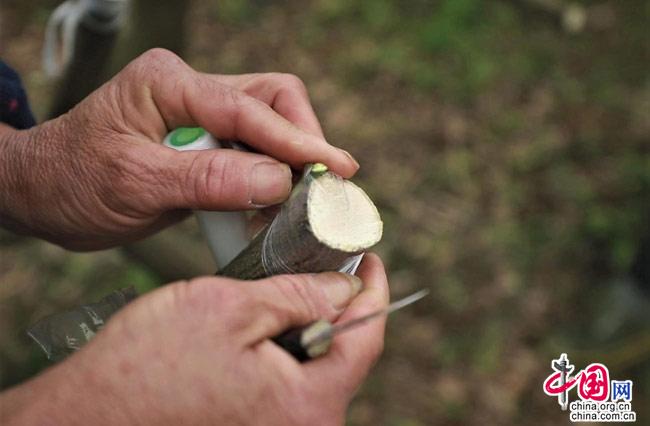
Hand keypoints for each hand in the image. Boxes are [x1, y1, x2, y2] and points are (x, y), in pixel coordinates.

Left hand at [0, 48, 358, 249]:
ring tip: (297, 205)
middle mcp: (190, 88)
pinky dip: (270, 176)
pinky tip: (269, 206)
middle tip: (323, 188)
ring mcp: (200, 112)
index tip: (338, 168)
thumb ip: (207, 180)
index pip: (248, 108)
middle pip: (272, 99)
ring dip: (290, 162)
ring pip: (269, 123)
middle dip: (304, 141)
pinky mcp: (205, 139)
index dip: (298, 141)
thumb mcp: (135, 185)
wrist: (43, 193)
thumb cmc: (73, 184)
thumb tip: (277, 181)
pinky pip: (253, 149)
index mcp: (168, 83)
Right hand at [0, 254, 388, 424]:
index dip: (373, 291)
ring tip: (279, 293)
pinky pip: (286, 386)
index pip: (367, 338)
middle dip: (335, 308)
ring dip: (303, 328)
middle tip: (319, 267)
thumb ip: (299, 297)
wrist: (87, 416)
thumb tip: (345, 290)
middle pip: (341, 355)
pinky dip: (281, 351)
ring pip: (313, 368)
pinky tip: (257, 329)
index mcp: (308, 405)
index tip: (368, 260)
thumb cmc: (149, 365)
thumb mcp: (230, 309)